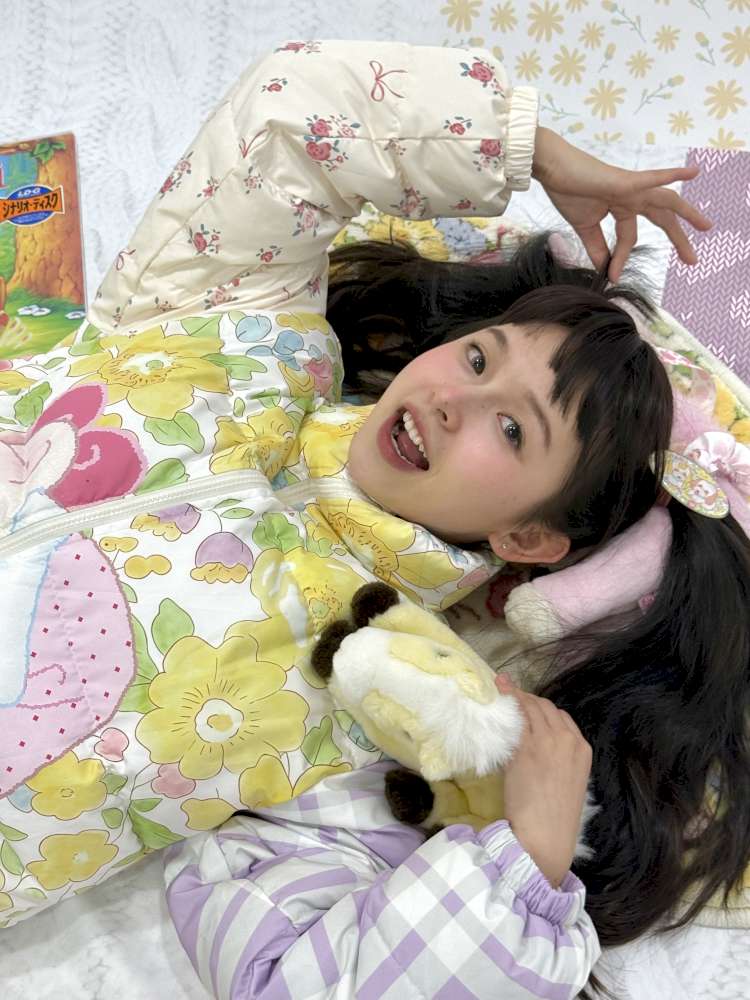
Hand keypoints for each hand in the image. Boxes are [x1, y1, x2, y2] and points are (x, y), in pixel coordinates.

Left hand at [495, 673, 591, 887]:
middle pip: (545, 707)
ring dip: (515, 695)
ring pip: (530, 707)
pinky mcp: (525, 747)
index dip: (542, 708)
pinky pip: (515, 718)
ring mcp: (546, 741)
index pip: (561, 717)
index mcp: (582, 749)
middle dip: (527, 697)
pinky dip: (506, 704)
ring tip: (500, 687)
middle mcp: (567, 740)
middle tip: (509, 690)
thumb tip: (532, 745)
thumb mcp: (566, 781)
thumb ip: (555, 758)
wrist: (546, 836)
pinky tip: (497, 696)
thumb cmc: (555, 817)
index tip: (528, 703)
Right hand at [531, 126, 712, 282]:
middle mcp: (631, 197)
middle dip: (678, 238)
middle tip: (692, 261)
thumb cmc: (567, 191)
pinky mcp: (624, 180)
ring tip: (706, 226)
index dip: (621, 259)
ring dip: (687, 212)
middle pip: (661, 219)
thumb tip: (604, 269)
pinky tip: (693, 173)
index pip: (628, 238)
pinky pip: (651, 179)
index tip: (612, 276)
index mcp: (621, 207)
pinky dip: (671, 176)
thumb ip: (596, 246)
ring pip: (665, 200)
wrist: (552, 170)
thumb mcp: (584, 226)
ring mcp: (630, 187)